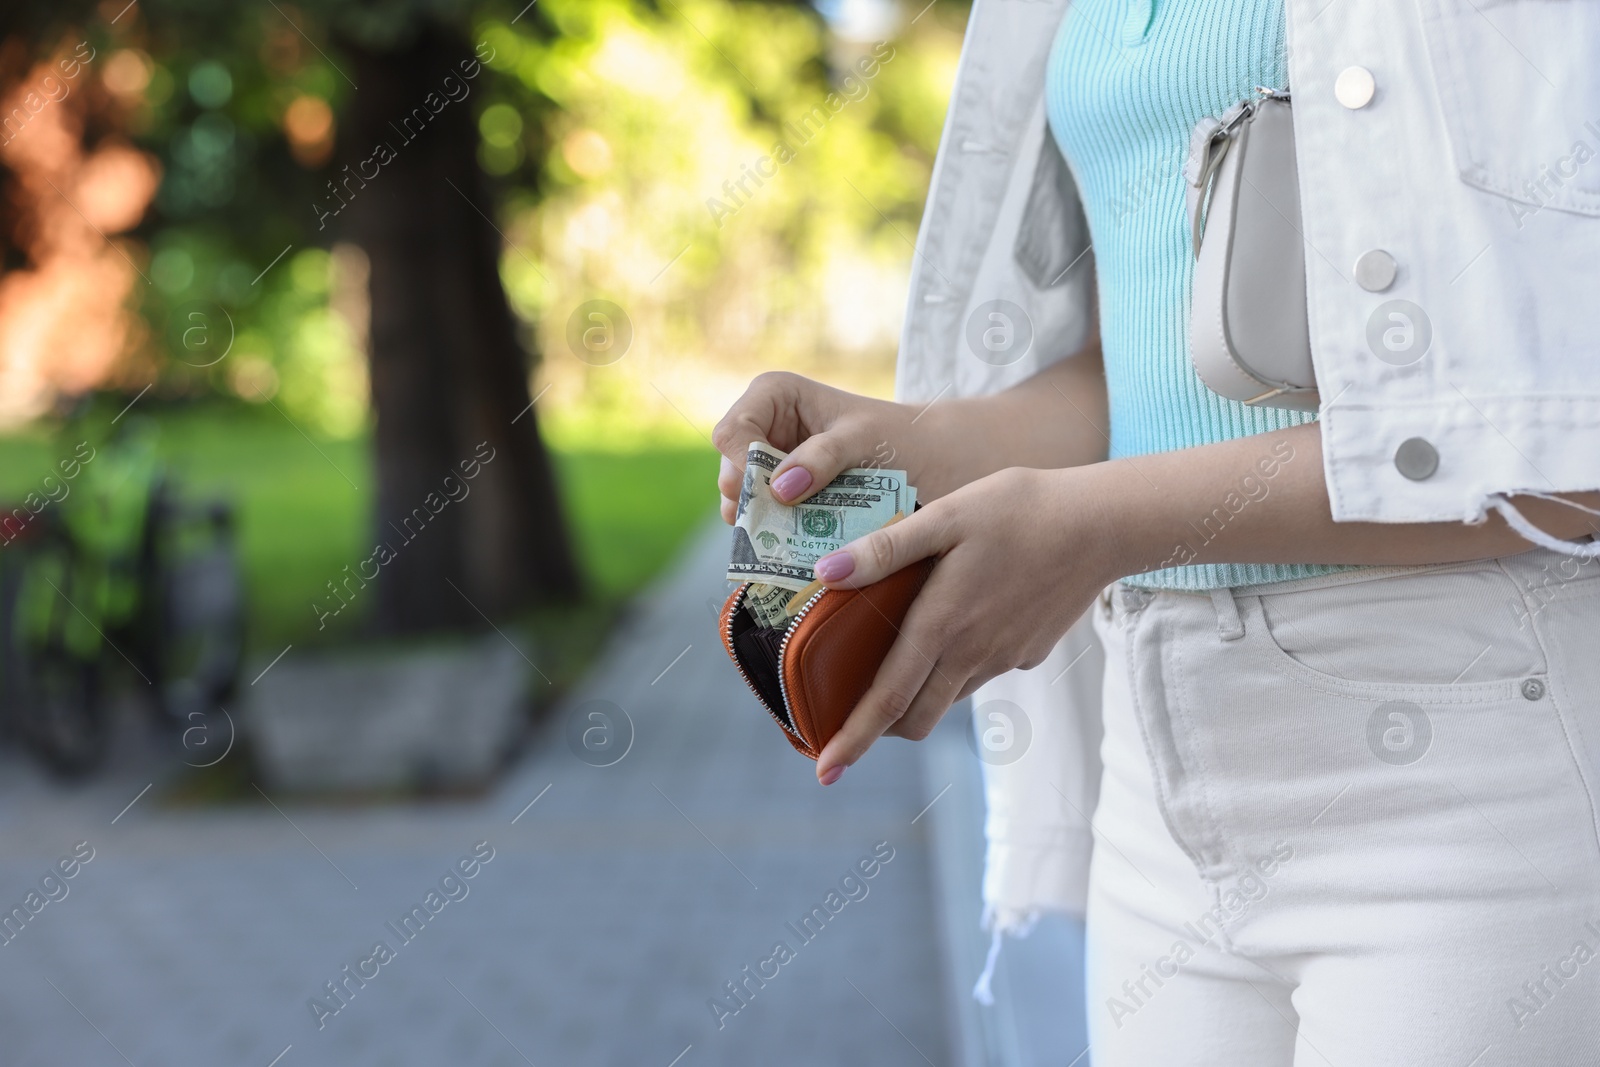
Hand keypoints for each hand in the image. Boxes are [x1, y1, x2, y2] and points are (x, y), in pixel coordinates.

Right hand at [712, 372, 929, 523]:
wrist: (925, 460)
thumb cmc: (897, 437)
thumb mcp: (863, 440)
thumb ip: (822, 458)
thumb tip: (779, 488)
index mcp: (773, 394)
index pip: (733, 432)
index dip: (743, 466)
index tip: (774, 495)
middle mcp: (762, 425)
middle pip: (730, 469)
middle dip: (751, 499)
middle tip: (780, 524)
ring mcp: (768, 462)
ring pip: (741, 498)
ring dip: (761, 520)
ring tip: (788, 537)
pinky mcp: (778, 493)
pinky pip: (761, 516)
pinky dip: (773, 532)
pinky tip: (793, 542)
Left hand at [807, 465, 1116, 784]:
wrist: (1103, 525)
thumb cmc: (1019, 510)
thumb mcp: (945, 517)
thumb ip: (885, 550)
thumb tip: (825, 573)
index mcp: (942, 625)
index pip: (888, 700)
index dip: (853, 738)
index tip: (825, 771)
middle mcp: (972, 655)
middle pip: (916, 718)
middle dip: (879, 729)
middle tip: (849, 717)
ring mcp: (1003, 659)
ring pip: (947, 697)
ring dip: (917, 698)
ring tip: (895, 668)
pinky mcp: (1027, 653)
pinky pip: (981, 673)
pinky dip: (955, 669)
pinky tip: (956, 627)